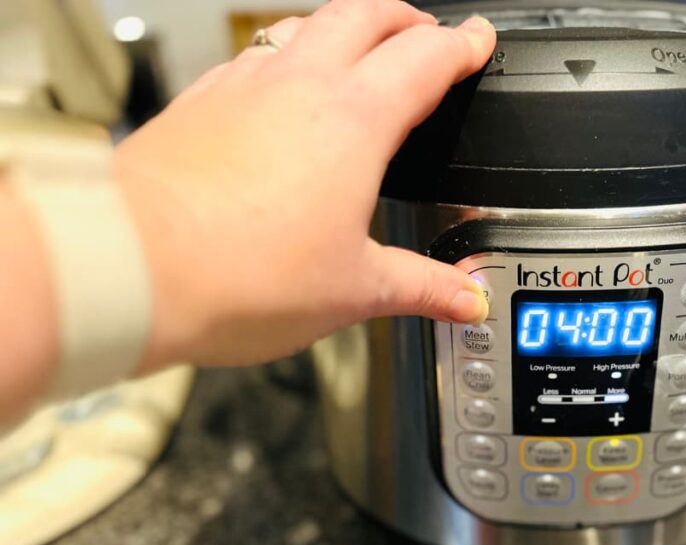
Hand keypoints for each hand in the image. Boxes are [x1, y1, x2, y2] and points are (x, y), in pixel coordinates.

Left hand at [115, 1, 494, 370]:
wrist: (129, 267)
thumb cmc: (236, 275)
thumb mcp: (352, 290)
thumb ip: (420, 286)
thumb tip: (463, 297)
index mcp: (353, 122)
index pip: (426, 58)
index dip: (462, 46)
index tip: (478, 42)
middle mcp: (298, 85)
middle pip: (366, 15)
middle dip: (407, 18)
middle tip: (427, 33)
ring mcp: (242, 85)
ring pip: (306, 23)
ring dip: (346, 26)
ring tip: (360, 49)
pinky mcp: (199, 101)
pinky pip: (254, 55)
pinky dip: (286, 55)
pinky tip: (279, 88)